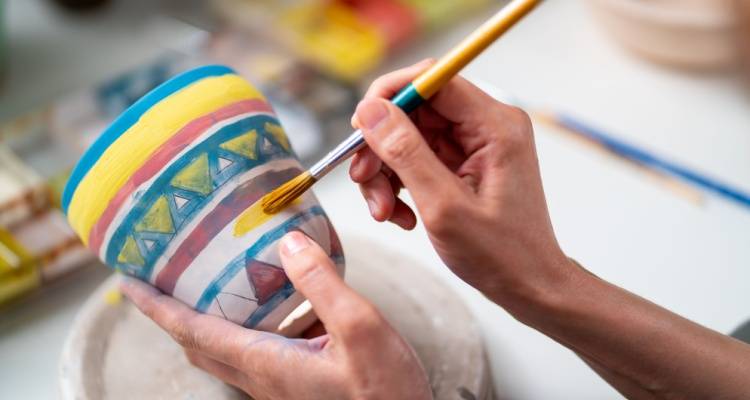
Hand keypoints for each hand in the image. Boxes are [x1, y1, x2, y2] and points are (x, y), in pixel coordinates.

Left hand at [121, 231, 431, 399]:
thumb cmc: (386, 393)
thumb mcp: (360, 329)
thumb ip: (322, 284)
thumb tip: (287, 243)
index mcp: (266, 362)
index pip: (192, 331)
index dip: (156, 306)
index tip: (128, 282)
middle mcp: (261, 377)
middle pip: (198, 344)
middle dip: (171, 313)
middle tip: (159, 281)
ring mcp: (277, 384)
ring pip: (223, 350)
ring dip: (203, 320)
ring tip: (206, 284)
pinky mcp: (296, 385)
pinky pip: (254, 352)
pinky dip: (242, 325)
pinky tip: (275, 302)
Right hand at [350, 59, 572, 303]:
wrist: (528, 286)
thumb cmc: (501, 254)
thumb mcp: (444, 205)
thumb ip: (405, 153)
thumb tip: (370, 111)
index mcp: (495, 126)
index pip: (432, 79)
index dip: (389, 95)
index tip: (359, 125)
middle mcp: (486, 126)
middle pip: (414, 110)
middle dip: (381, 146)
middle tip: (364, 180)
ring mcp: (474, 145)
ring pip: (408, 136)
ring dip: (385, 172)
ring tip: (384, 211)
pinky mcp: (462, 164)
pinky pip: (415, 158)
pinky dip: (399, 184)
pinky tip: (401, 216)